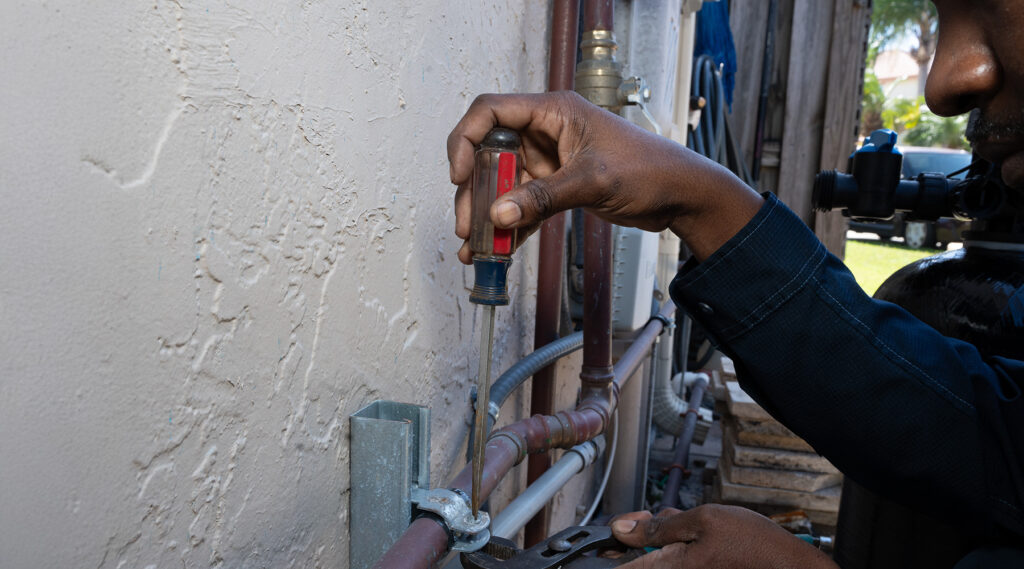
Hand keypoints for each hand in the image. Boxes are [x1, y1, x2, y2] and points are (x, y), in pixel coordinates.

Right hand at [447, 92, 762, 263]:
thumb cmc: (650, 169)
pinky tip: (497, 250)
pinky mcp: (557, 186)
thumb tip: (499, 213)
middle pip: (490, 154)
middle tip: (467, 224)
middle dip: (473, 190)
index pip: (491, 112)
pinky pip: (523, 205)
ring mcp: (550, 160)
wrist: (681, 195)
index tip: (459, 175)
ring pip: (503, 184)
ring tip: (477, 245)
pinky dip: (510, 226)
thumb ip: (543, 197)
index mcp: (553, 112)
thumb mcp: (592, 181)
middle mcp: (546, 132)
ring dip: (487, 214)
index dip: (466, 140)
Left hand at [609, 505, 837, 568]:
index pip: (620, 566)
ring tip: (686, 522)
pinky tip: (695, 533)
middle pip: (636, 557)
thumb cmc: (752, 545)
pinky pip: (675, 558)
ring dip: (662, 535)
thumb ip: (659, 526)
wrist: (787, 565)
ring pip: (657, 554)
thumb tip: (620, 530)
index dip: (609, 546)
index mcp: (669, 568)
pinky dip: (679, 543)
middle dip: (640, 531)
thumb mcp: (703, 520)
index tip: (612, 530)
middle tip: (656, 516)